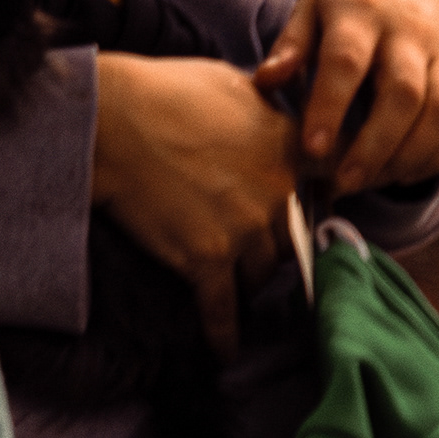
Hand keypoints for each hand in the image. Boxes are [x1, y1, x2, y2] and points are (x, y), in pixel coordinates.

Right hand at [94, 51, 294, 354]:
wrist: (111, 119)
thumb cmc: (166, 90)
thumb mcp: (236, 86)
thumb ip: (269, 112)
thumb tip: (279, 119)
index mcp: (293, 150)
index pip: (328, 187)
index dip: (318, 201)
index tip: (313, 213)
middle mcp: (281, 195)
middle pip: (293, 239)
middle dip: (276, 246)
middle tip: (258, 253)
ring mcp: (246, 231)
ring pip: (262, 274)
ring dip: (248, 282)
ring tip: (236, 291)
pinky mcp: (206, 260)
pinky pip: (223, 309)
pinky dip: (225, 334)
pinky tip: (226, 351)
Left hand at [255, 0, 438, 196]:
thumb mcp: (311, 5)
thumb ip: (291, 45)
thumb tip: (265, 82)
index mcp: (361, 10)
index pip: (347, 61)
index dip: (330, 107)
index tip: (312, 149)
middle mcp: (409, 33)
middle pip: (404, 95)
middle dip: (374, 146)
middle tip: (342, 182)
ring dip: (408, 157)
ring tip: (371, 181)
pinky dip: (437, 156)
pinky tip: (403, 172)